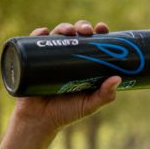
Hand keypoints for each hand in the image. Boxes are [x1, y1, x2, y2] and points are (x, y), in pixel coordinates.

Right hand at [10, 19, 119, 134]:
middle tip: (86, 31)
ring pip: (57, 35)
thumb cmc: (66, 113)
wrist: (39, 121)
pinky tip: (44, 32)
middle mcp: (66, 57)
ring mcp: (49, 57)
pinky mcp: (32, 60)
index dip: (98, 32)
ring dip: (64, 27)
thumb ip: (104, 96)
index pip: (92, 42)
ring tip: (68, 31)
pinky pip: (34, 43)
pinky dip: (38, 34)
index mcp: (83, 63)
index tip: (102, 28)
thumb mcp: (89, 105)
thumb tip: (117, 78)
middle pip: (76, 34)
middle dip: (82, 26)